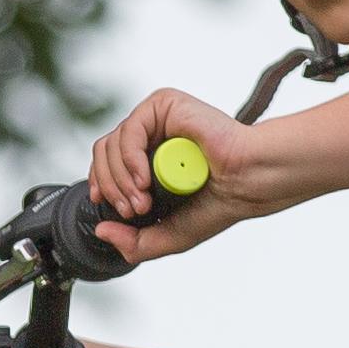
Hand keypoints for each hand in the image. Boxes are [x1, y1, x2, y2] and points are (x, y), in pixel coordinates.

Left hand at [85, 92, 282, 259]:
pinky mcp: (164, 105)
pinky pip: (130, 129)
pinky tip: (145, 177)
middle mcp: (150, 135)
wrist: (247, 182)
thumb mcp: (168, 235)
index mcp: (148, 158)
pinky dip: (130, 158)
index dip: (101, 185)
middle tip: (133, 210)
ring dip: (121, 179)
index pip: (106, 164)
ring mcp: (156, 119)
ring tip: (143, 198)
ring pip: (112, 144)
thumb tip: (101, 230)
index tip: (110, 208)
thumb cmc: (218, 203)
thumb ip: (135, 243)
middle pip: (103, 153)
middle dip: (111, 188)